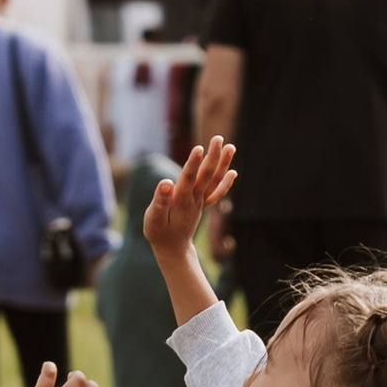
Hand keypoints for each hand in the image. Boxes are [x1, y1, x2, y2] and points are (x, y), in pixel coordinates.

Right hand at [145, 137, 236, 259]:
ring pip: (214, 181)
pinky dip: (226, 183)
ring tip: (231, 147)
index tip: (199, 148)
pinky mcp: (202, 204)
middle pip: (205, 175)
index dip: (193, 164)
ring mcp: (200, 202)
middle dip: (213, 156)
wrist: (172, 248)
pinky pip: (216, 193)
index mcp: (180, 201)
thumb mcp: (153, 218)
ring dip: (223, 164)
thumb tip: (166, 182)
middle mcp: (194, 199)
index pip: (188, 179)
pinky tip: (233, 171)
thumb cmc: (158, 232)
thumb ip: (160, 201)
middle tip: (218, 138)